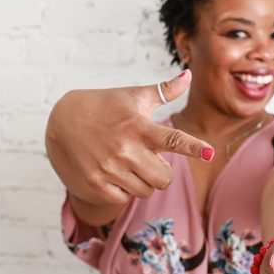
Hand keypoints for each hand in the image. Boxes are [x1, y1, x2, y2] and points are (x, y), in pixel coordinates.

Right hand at [45, 69, 213, 206]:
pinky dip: (126, 189)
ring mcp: (109, 167)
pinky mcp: (96, 182)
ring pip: (146, 190)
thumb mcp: (134, 96)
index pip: (172, 138)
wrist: (64, 118)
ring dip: (144, 180)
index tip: (209, 153)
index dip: (192, 147)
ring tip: (131, 163)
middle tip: (151, 158)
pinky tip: (117, 172)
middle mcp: (124, 148)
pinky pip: (125, 198)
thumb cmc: (106, 105)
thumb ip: (164, 90)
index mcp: (138, 126)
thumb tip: (188, 74)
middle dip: (163, 171)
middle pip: (164, 178)